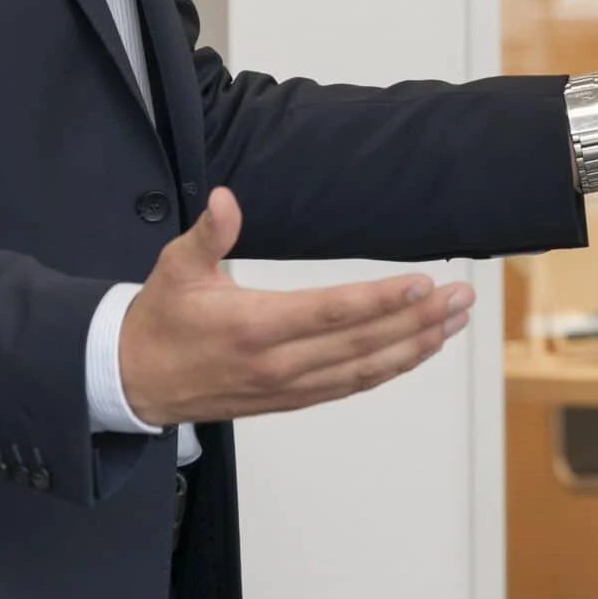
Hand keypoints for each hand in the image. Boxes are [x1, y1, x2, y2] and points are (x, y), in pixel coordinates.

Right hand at [118, 187, 473, 427]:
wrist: (136, 381)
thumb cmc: (161, 319)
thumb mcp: (176, 266)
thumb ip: (209, 232)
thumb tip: (228, 199)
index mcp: (256, 327)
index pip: (333, 312)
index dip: (382, 299)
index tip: (422, 282)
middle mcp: (280, 363)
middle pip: (364, 343)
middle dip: (419, 319)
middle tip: (461, 297)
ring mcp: (289, 386)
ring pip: (365, 369)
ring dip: (416, 346)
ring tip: (454, 322)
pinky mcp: (291, 399)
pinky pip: (350, 385)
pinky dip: (389, 369)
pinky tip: (417, 351)